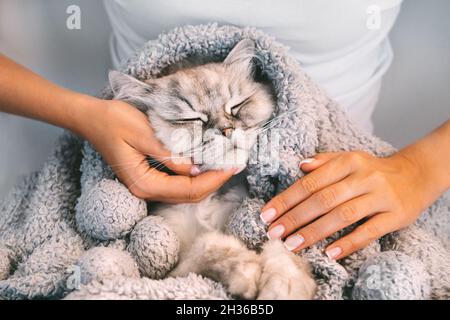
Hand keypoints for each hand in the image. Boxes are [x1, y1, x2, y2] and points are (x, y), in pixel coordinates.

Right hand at [78, 99, 235, 202]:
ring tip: (226, 163)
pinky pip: (178, 183)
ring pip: (185, 191)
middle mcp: (146, 190)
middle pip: (189, 194)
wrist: (92, 118)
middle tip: (235, 164)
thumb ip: (170, 153)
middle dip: (215, 181)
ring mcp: (147, 185)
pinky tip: (207, 162)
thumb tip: (196, 167)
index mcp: (144, 183)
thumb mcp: (144, 133)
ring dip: (207, 179)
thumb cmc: (114, 120)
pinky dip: (196, 175)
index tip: (233, 165)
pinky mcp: (150, 177)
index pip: (188, 188)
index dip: (214, 179)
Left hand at [260, 151, 435, 259]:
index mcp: (348, 162)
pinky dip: (348, 243)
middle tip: (274, 233)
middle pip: (323, 199)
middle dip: (295, 217)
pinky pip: (369, 231)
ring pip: (343, 215)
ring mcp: (381, 197)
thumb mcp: (349, 158)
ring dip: (314, 231)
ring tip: (292, 244)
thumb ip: (324, 161)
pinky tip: (329, 253)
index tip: (266, 214)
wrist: (415, 174)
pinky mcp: (395, 216)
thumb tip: (300, 166)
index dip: (287, 199)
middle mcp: (364, 177)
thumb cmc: (372, 170)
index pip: (310, 182)